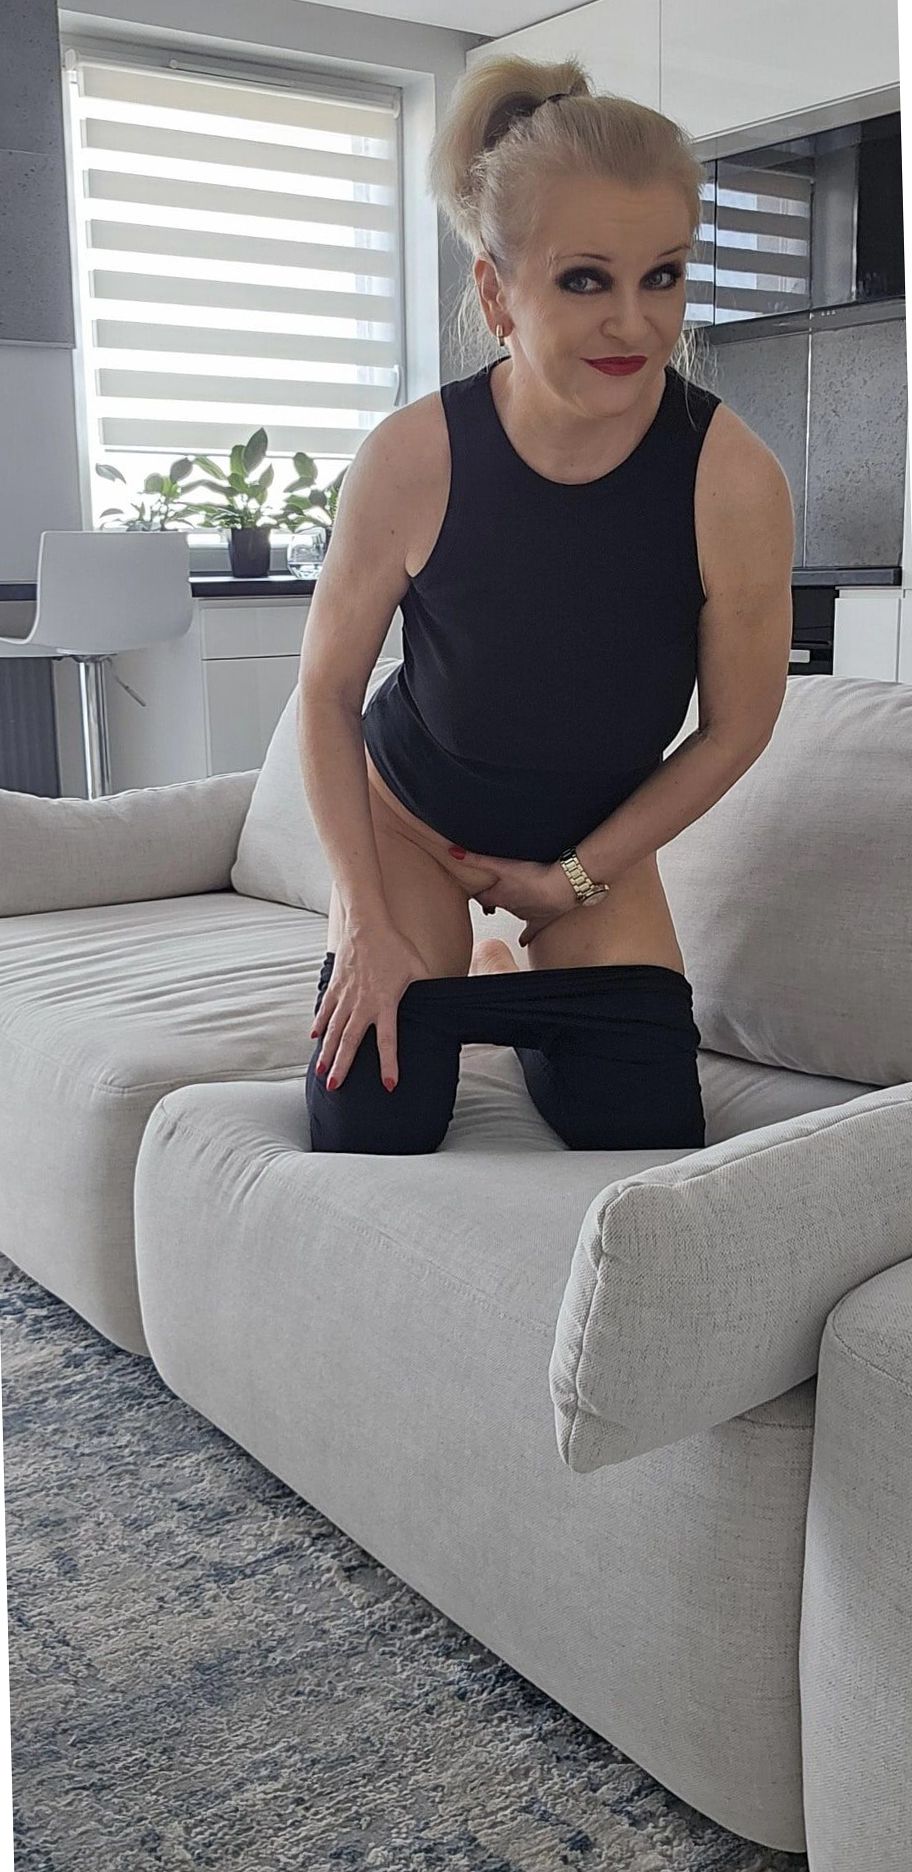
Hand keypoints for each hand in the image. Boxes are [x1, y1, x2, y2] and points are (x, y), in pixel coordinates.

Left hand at [451, 848, 575, 947]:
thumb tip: (453, 853)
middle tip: (489, 900)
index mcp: (500, 896)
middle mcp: (511, 908)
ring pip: (514, 914)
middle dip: (494, 901)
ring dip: (512, 909)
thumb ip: (477, 859)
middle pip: (499, 905)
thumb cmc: (534, 878)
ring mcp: (527, 915)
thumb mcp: (501, 865)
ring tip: (509, 905)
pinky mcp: (542, 919)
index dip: (479, 893)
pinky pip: (531, 931)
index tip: (475, 892)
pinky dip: (526, 935)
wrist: (563, 887)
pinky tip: (523, 941)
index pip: (483, 896)